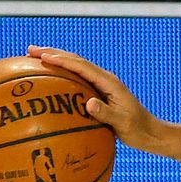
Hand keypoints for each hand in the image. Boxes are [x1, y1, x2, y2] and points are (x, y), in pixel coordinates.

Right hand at [27, 45, 162, 151]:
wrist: (149, 131)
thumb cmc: (137, 128)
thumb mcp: (122, 123)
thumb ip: (106, 113)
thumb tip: (88, 103)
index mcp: (110, 82)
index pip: (83, 67)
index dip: (62, 60)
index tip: (43, 56)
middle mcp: (105, 79)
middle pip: (77, 62)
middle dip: (54, 54)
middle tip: (31, 49)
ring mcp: (103, 85)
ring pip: (77, 68)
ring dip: (57, 61)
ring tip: (36, 57)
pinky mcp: (100, 92)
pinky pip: (78, 79)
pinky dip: (63, 74)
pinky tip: (51, 80)